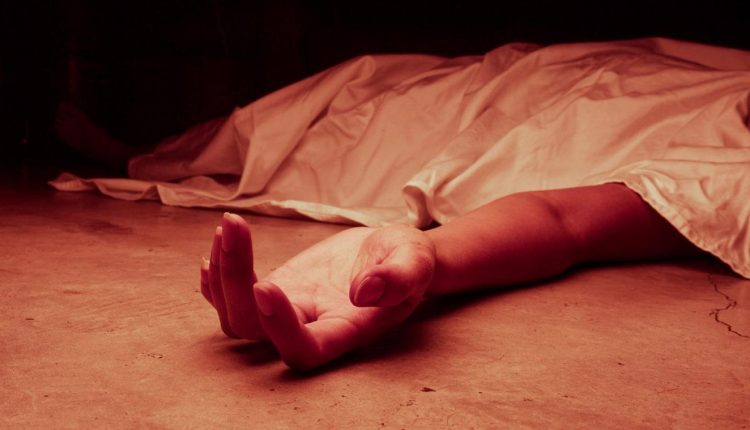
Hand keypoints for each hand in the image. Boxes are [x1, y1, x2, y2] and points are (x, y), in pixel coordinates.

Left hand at [200, 213, 435, 369]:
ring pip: (235, 316)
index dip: (279, 327)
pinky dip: (216, 277)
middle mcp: (310, 328)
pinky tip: (219, 244)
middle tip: (235, 226)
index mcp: (346, 330)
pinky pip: (233, 298)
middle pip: (253, 330)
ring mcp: (288, 310)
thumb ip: (400, 278)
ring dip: (222, 273)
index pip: (304, 349)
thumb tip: (364, 292)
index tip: (266, 284)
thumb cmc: (408, 260)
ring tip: (230, 225)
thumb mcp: (415, 261)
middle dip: (234, 281)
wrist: (393, 255)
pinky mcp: (278, 289)